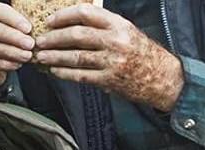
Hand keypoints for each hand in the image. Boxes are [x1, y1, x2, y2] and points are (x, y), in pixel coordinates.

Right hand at [0, 3, 35, 94]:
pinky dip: (5, 64)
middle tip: (30, 44)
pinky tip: (18, 64)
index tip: (28, 28)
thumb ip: (19, 24)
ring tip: (27, 56)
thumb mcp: (9, 27)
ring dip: (11, 51)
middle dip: (13, 36)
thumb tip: (41, 25)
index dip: (13, 19)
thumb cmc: (2, 40)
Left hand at [33, 5, 183, 110]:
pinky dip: (64, 73)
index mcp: (119, 25)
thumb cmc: (143, 54)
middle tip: (40, 41)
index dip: (64, 16)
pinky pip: (80, 75)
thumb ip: (104, 25)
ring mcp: (112, 62)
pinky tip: (55, 71)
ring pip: (75, 56)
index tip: (50, 21)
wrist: (164, 80)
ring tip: (41, 57)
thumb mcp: (128, 32)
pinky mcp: (109, 81)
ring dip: (54, 56)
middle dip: (53, 38)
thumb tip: (73, 22)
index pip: (85, 13)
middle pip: (76, 35)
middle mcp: (115, 41)